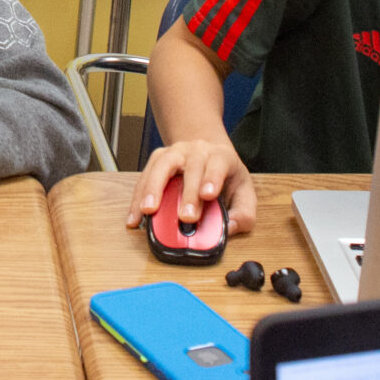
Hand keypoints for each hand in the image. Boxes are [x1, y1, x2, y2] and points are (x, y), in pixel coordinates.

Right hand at [126, 137, 256, 235]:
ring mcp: (175, 152)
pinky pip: (145, 176)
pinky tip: (135, 216)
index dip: (212, 178)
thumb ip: (243, 214)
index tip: (209, 195)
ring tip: (148, 211)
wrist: (207, 153)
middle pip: (191, 167)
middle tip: (185, 217)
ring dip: (153, 188)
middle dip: (187, 193)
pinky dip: (138, 196)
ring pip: (162, 165)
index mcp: (220, 157)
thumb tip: (230, 228)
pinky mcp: (158, 159)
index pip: (218, 163)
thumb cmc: (225, 177)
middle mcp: (197, 150)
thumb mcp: (244, 193)